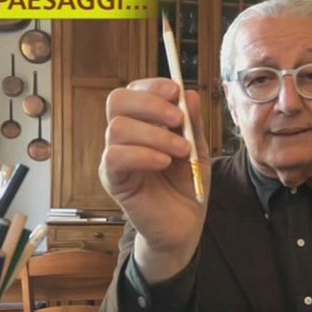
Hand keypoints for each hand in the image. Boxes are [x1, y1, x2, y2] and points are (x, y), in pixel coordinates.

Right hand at [99, 78, 210, 281]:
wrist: (184, 225)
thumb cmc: (187, 185)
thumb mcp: (197, 149)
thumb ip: (193, 123)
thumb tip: (190, 94)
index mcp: (142, 123)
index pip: (133, 91)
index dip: (152, 86)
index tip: (176, 92)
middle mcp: (123, 136)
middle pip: (117, 100)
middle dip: (150, 103)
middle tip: (178, 120)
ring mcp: (115, 158)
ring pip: (117, 127)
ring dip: (155, 135)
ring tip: (181, 151)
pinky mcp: (113, 180)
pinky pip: (115, 157)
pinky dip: (143, 154)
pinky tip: (164, 163)